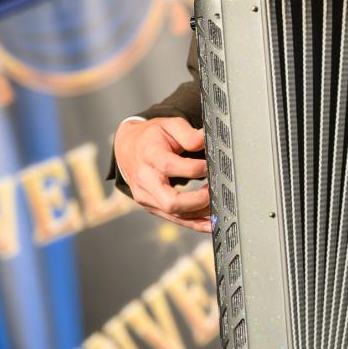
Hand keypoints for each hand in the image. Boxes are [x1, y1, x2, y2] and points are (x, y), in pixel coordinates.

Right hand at [114, 117, 210, 232]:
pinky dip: (195, 223)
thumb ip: (189, 134)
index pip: (170, 166)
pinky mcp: (152, 207)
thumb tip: (207, 140)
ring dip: (200, 213)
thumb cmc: (152, 137)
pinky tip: (211, 223)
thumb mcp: (169, 125)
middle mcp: (145, 180)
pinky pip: (175, 220)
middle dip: (197, 201)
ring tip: (219, 203)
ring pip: (174, 214)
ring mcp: (146, 197)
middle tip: (215, 190)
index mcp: (149, 155)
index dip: (194, 168)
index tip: (210, 165)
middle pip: (170, 201)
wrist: (128, 149)